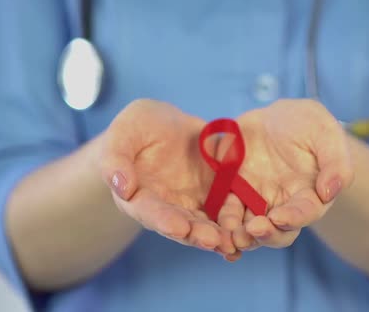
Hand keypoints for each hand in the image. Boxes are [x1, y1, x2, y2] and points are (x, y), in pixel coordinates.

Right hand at [100, 99, 239, 259]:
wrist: (167, 125)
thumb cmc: (138, 127)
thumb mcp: (125, 131)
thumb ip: (116, 157)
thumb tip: (120, 186)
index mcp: (138, 196)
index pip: (149, 211)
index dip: (163, 220)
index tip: (178, 228)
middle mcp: (164, 208)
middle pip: (180, 226)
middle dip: (197, 235)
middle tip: (214, 241)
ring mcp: (190, 205)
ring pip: (204, 225)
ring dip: (219, 236)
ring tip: (233, 243)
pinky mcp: (213, 198)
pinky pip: (225, 213)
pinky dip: (235, 224)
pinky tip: (251, 233)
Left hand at [217, 99, 353, 249]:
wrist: (274, 119)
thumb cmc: (307, 125)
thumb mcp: (324, 132)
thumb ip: (335, 161)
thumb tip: (330, 192)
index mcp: (308, 194)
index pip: (305, 212)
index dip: (294, 218)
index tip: (280, 218)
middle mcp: (282, 205)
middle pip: (276, 231)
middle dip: (265, 234)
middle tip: (252, 230)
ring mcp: (254, 201)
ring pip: (247, 229)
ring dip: (238, 234)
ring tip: (229, 232)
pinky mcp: (231, 193)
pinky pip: (223, 213)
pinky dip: (217, 222)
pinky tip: (208, 225)